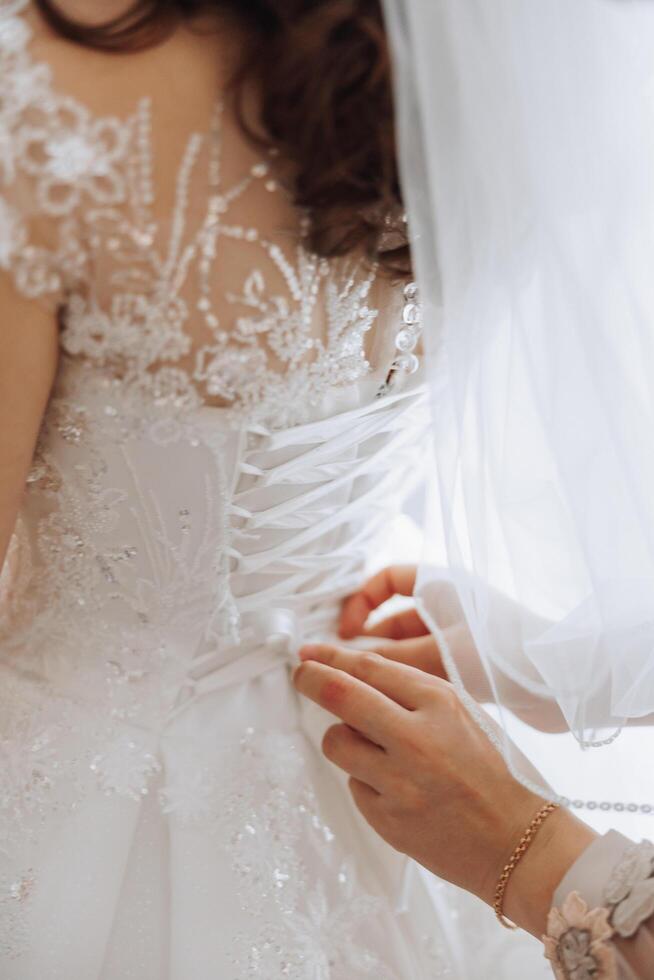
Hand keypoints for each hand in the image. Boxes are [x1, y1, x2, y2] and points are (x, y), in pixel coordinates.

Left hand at [293, 644, 594, 936]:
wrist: (517, 842)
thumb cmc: (492, 773)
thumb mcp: (462, 715)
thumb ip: (412, 694)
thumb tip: (354, 675)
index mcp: (441, 704)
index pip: (371, 667)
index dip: (332, 657)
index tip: (311, 655)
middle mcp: (417, 738)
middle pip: (340, 695)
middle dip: (311, 680)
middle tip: (302, 675)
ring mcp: (399, 782)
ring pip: (336, 742)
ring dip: (342, 739)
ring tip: (370, 748)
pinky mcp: (385, 818)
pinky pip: (354, 784)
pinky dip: (365, 779)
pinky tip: (396, 789)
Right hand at [339, 565, 492, 700]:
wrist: (562, 678)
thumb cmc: (500, 654)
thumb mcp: (437, 654)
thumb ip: (390, 657)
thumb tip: (347, 661)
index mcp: (441, 585)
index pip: (385, 580)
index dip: (360, 603)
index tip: (345, 634)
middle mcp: (450, 603)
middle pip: (396, 615)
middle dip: (371, 640)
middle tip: (349, 671)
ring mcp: (462, 631)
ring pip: (412, 643)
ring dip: (392, 663)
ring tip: (373, 692)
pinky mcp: (474, 657)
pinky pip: (431, 661)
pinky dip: (414, 676)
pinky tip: (402, 702)